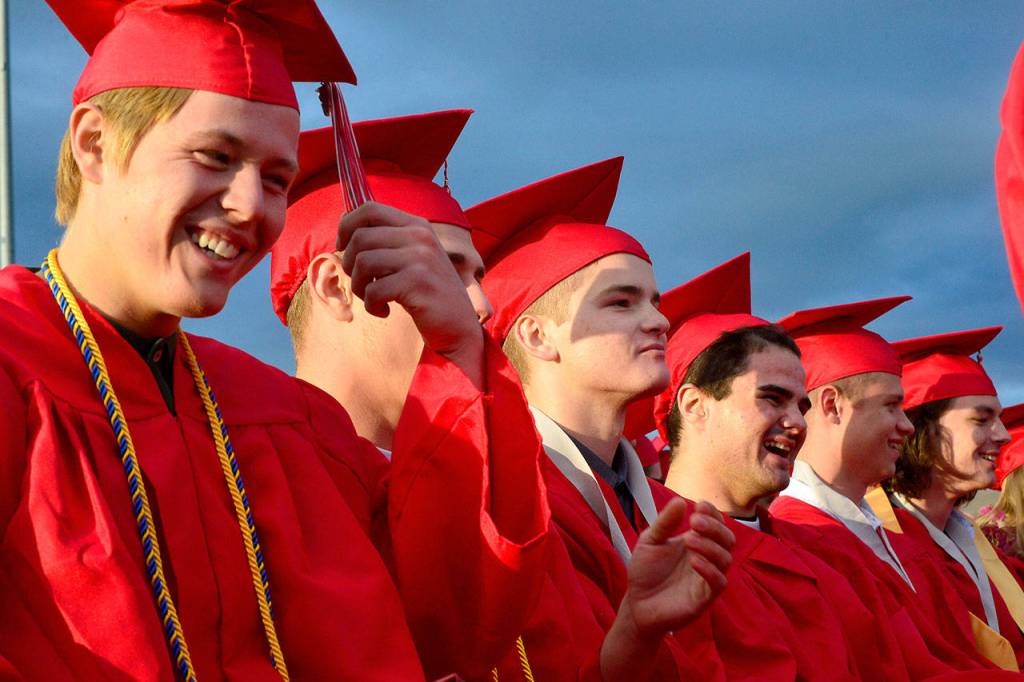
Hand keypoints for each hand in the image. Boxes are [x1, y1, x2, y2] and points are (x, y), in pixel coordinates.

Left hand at [337, 202, 483, 383]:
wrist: (458, 326)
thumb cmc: (426, 293)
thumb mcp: (410, 257)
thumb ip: (386, 239)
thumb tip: (344, 222)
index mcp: (417, 225)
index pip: (369, 209)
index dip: (346, 227)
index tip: (344, 249)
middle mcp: (420, 236)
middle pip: (360, 237)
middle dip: (350, 263)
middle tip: (363, 283)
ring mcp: (421, 258)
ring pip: (363, 262)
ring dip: (359, 286)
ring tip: (373, 298)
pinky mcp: (418, 283)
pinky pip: (374, 289)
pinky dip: (371, 305)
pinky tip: (384, 311)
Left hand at [622, 498, 732, 636]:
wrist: (636, 603)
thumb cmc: (645, 571)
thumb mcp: (650, 541)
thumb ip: (665, 523)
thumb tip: (680, 501)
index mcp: (695, 541)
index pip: (716, 524)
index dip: (712, 513)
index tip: (699, 506)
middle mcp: (705, 557)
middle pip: (727, 539)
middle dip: (714, 527)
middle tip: (694, 522)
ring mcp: (706, 577)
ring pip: (725, 559)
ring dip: (710, 546)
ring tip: (689, 539)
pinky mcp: (704, 597)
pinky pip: (718, 583)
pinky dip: (709, 570)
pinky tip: (693, 561)